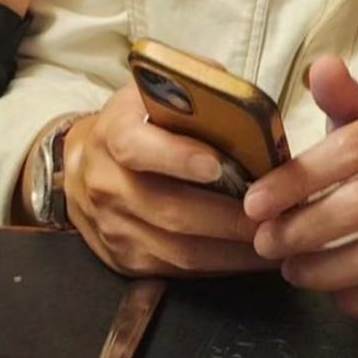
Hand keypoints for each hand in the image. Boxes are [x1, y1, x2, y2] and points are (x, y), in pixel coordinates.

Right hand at [63, 85, 263, 276]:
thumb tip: (242, 99)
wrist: (83, 169)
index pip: (137, 146)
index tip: (217, 165)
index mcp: (113, 134)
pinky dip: (220, 265)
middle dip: (227, 216)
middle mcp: (108, 184)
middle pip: (170, 208)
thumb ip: (195, 87)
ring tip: (274, 237)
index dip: (176, 156)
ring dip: (232, 248)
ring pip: (179, 249)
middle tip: (273, 212)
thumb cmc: (137, 123)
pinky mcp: (127, 261)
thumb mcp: (154, 92)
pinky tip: (252, 255)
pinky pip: (179, 270)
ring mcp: (115, 229)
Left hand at [243, 57, 357, 317]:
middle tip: (265, 243)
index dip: (295, 179)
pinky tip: (331, 290)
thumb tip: (321, 66)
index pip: (346, 152)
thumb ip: (341, 97)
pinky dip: (353, 300)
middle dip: (300, 231)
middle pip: (356, 209)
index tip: (253, 203)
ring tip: (290, 269)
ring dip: (320, 272)